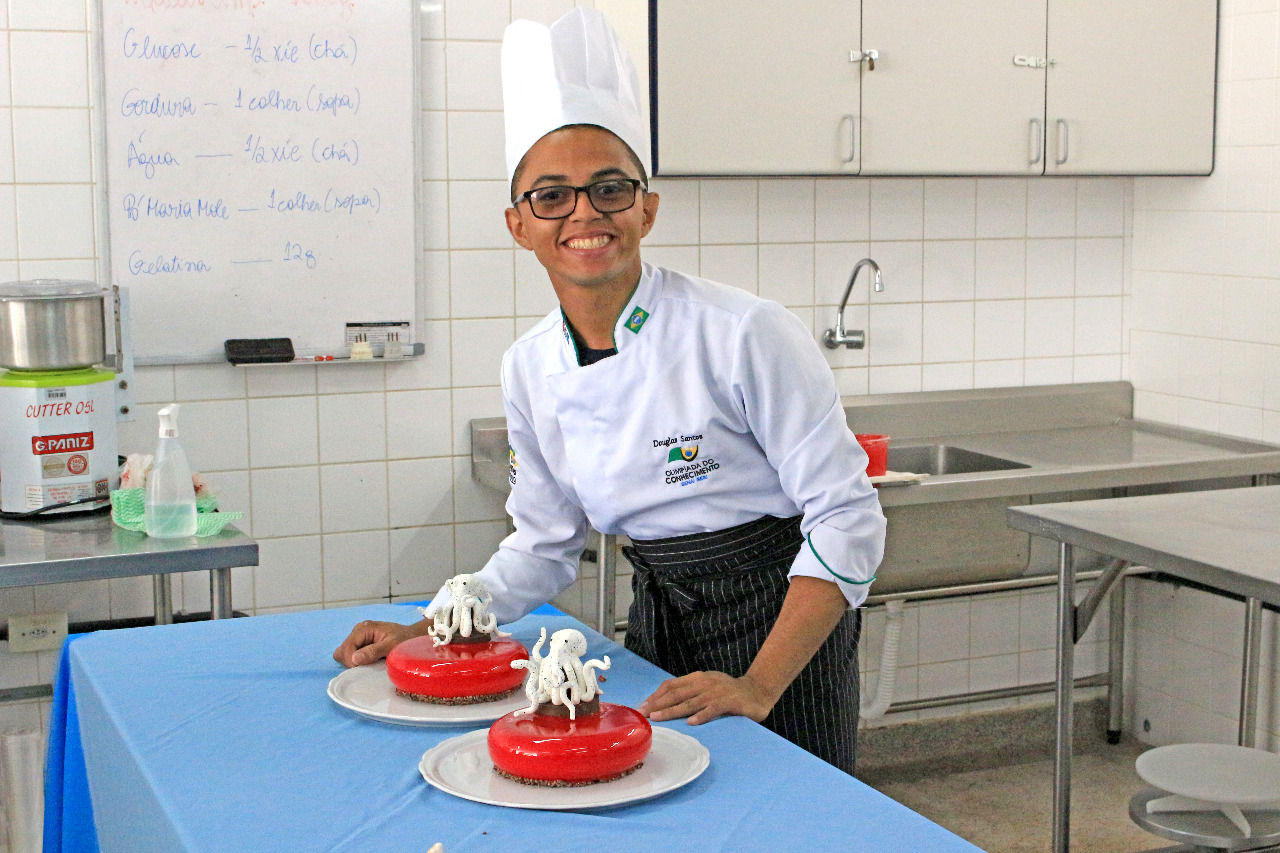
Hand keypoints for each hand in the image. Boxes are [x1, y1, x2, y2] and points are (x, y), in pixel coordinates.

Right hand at [332, 619, 424, 667]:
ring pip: (344, 655)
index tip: (362, 671)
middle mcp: (358, 632)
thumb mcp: (392, 645)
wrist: (414, 637)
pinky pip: (351, 657)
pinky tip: (370, 664)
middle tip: (366, 668)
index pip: (346, 648)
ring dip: (354, 663)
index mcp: (364, 628)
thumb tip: (354, 659)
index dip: (351, 661)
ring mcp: (359, 639)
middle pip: (342, 651)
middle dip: (350, 663)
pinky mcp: (361, 646)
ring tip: (370, 665)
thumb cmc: (405, 639)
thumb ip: (374, 651)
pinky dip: (357, 663)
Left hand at [637, 671, 777, 724]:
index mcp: (697, 678)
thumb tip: (664, 703)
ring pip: (691, 702)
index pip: (671, 685)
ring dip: (673, 710)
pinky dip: (702, 715)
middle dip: (658, 704)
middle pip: (677, 693)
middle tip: (644, 714)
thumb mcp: (707, 687)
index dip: (656, 696)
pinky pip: (713, 709)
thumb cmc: (728, 692)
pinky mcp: (730, 701)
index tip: (642, 707)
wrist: (757, 690)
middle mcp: (705, 683)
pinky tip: (691, 723)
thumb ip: (690, 692)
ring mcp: (717, 691)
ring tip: (659, 718)